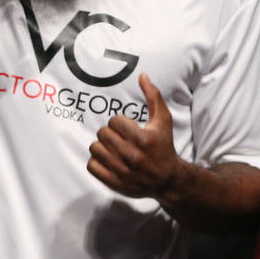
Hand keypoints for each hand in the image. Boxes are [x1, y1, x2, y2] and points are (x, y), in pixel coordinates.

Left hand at [87, 73, 186, 198]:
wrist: (168, 179)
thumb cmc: (164, 146)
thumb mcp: (163, 120)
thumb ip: (153, 96)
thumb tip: (142, 75)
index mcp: (144, 140)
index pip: (114, 121)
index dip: (119, 122)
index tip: (127, 127)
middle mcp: (133, 156)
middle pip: (103, 134)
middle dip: (109, 132)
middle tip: (119, 137)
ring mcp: (122, 171)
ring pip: (95, 149)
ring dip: (101, 146)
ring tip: (112, 147)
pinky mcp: (115, 183)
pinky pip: (92, 166)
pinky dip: (96, 161)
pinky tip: (107, 159)